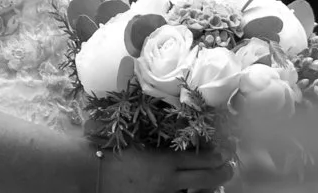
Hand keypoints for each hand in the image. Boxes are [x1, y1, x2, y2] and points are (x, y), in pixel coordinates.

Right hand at [93, 147, 235, 192]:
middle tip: (229, 168)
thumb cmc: (108, 151)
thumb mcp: (136, 141)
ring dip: (209, 189)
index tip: (226, 151)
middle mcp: (168, 181)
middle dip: (223, 172)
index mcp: (165, 161)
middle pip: (207, 179)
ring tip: (215, 185)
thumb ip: (156, 140)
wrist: (89, 172)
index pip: (202, 159)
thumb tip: (174, 131)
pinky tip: (192, 192)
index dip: (219, 156)